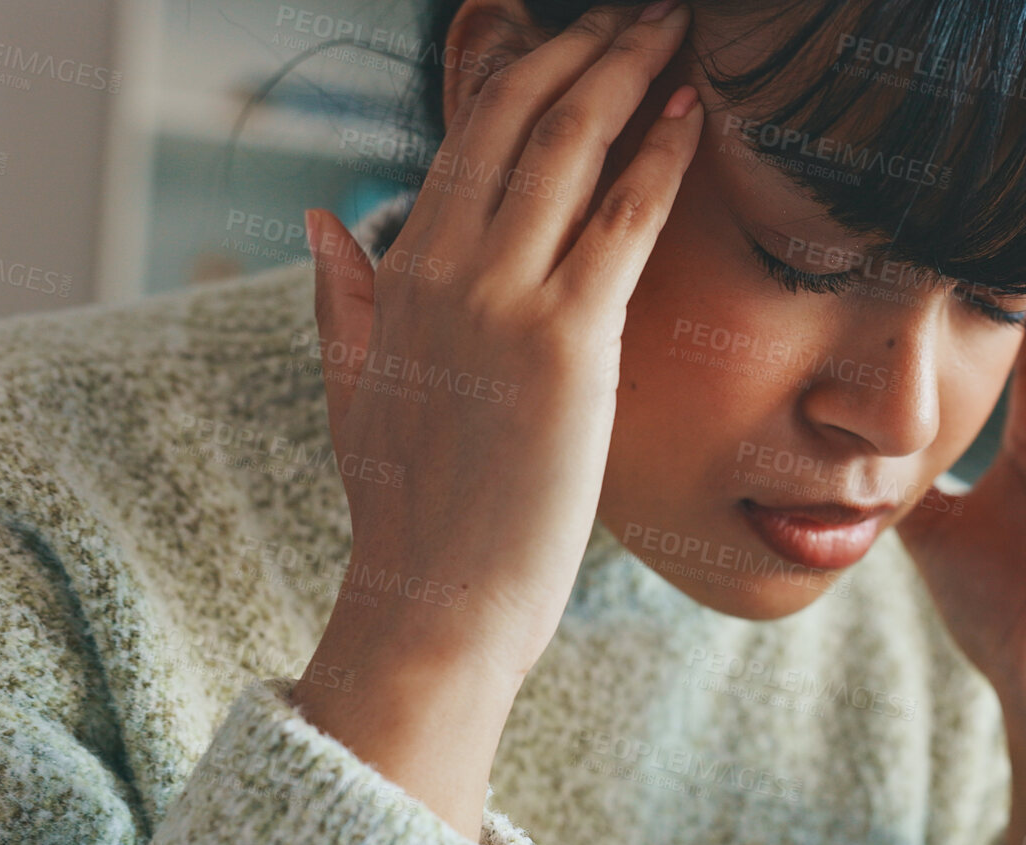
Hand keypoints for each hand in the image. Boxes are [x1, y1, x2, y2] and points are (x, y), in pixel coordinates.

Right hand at [292, 2, 702, 836]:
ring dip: (629, 75)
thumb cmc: (411, 511)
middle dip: (586, 48)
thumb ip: (343, 299)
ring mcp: (500, 301)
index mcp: (400, 274)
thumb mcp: (356, 393)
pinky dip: (662, 160)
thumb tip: (328, 220)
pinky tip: (697, 116)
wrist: (438, 604)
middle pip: (518, 119)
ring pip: (568, 150)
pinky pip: (622, 225)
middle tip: (646, 13)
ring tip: (676, 31)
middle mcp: (443, 269)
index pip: (465, 138)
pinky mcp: (564, 345)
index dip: (523, 68)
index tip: (576, 31)